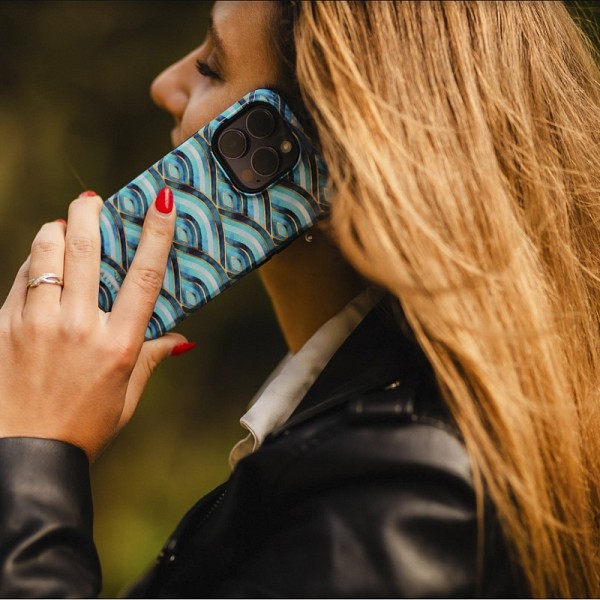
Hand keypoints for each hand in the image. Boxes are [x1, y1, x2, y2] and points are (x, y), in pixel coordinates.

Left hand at [0, 189, 187, 461]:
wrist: (26, 455)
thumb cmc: (85, 426)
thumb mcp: (128, 394)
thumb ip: (153, 357)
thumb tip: (182, 340)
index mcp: (118, 343)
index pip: (145, 275)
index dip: (156, 232)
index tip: (162, 200)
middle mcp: (79, 326)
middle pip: (85, 247)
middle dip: (88, 211)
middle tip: (91, 200)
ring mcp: (37, 324)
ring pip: (45, 253)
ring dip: (56, 231)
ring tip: (62, 230)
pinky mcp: (4, 327)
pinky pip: (20, 278)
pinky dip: (33, 265)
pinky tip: (41, 269)